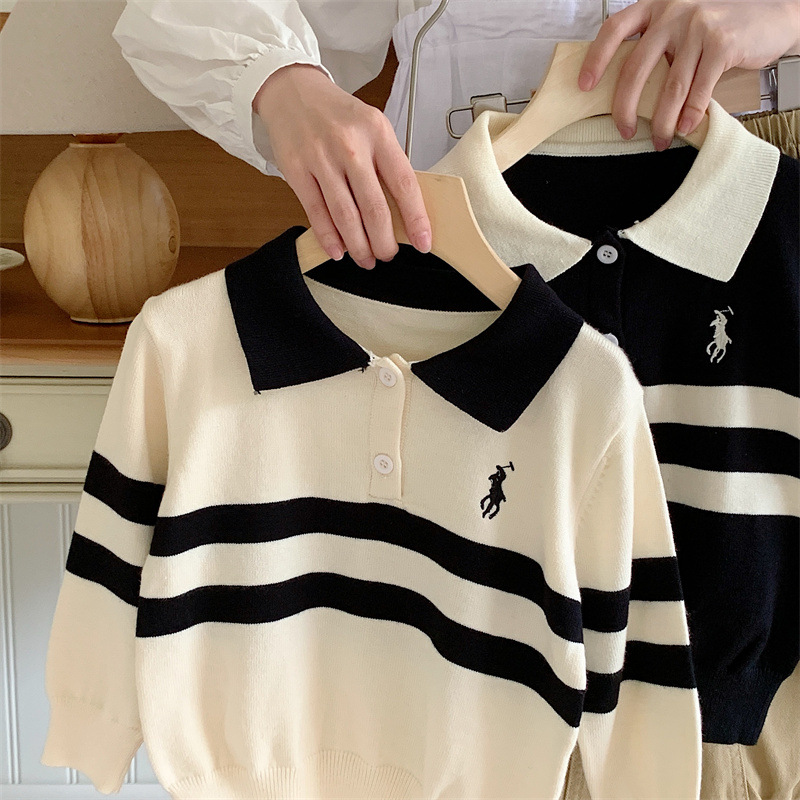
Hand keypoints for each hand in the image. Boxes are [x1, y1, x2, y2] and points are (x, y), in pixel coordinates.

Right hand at [253, 63, 431, 269]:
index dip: (416, 218)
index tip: (423, 242)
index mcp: (377, 133)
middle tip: (389, 255)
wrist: (292, 91)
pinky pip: (316, 212)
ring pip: (345, 215)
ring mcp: (321, 159)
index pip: (404, 183)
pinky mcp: (297, 171)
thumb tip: (403, 211)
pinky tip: (339, 251)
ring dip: (359, 246)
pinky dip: (329, 237)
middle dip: (384, 241)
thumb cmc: (338, 115)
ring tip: (366, 259)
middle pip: (374, 207)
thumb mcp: (372, 127)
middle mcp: (350, 146)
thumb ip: (386, 163)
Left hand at [579, 0, 799, 149]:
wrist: (774, 10)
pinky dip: (689, 115)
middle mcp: (673, 12)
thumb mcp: (682, 20)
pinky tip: (684, 128)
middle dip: (625, 107)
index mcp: (656, 6)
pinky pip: (698, 90)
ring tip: (659, 140)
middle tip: (624, 130)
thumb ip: (657, 42)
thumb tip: (626, 87)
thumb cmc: (720, 22)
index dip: (596, 59)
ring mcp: (698, 26)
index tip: (583, 85)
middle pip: (635, 69)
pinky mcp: (722, 44)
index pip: (615, 29)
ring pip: (669, 87)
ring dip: (661, 122)